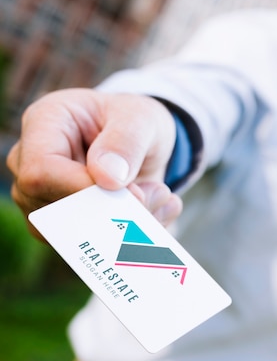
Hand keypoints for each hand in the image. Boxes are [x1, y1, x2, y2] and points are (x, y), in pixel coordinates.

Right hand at [6, 88, 181, 233]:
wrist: (145, 139)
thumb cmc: (134, 119)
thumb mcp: (141, 118)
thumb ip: (125, 142)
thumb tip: (107, 180)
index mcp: (44, 124)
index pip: (40, 171)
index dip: (83, 191)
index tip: (133, 192)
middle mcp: (31, 163)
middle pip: (54, 208)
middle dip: (115, 210)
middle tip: (160, 193)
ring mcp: (42, 196)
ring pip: (72, 233)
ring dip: (128, 224)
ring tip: (162, 197)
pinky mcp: (63, 222)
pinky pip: (92, 243)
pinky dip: (133, 234)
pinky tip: (159, 210)